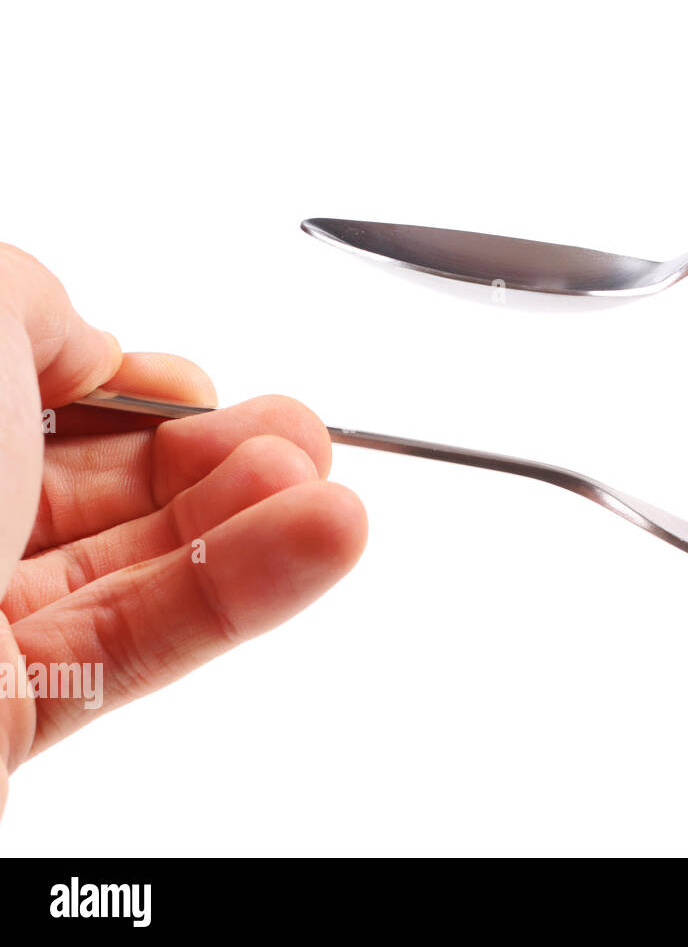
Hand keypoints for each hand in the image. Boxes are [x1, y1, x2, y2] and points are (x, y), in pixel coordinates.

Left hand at [0, 245, 366, 815]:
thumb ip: (30, 299)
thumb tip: (85, 347)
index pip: (17, 398)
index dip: (117, 382)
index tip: (192, 381)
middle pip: (95, 482)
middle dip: (216, 452)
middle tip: (301, 436)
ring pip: (134, 562)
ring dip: (253, 519)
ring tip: (331, 491)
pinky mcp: (11, 714)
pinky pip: (146, 642)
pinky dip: (245, 590)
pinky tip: (320, 540)